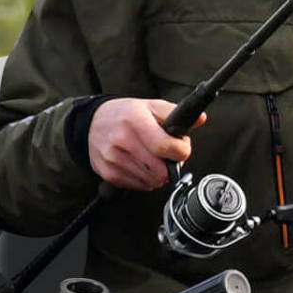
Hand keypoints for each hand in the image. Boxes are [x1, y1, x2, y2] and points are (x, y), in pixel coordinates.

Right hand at [87, 98, 203, 190]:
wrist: (92, 123)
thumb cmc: (125, 115)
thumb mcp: (150, 106)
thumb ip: (175, 113)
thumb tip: (201, 119)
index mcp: (135, 119)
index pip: (165, 147)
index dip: (181, 151)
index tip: (182, 148)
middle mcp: (122, 139)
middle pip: (160, 170)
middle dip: (171, 166)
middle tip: (168, 156)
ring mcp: (113, 158)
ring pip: (151, 181)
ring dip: (159, 175)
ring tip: (152, 159)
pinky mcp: (108, 173)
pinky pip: (138, 186)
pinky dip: (145, 179)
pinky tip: (141, 166)